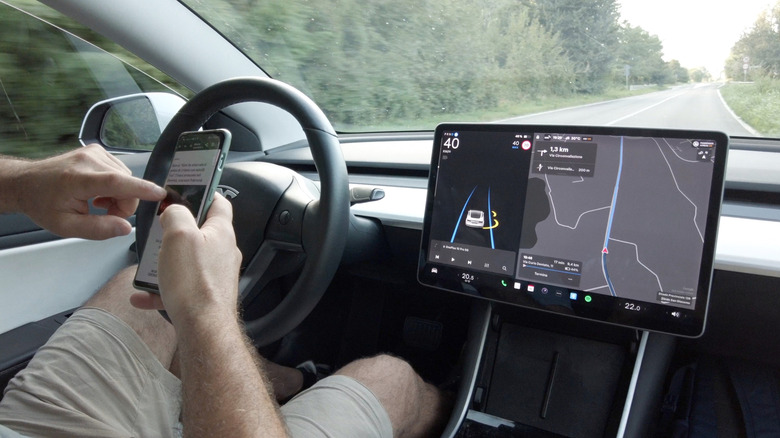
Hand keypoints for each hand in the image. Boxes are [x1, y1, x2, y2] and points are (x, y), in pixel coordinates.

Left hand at [3, 144, 165, 239]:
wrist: (27, 183)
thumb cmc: (43, 203)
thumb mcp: (66, 227)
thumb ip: (98, 229)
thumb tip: (125, 227)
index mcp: (77, 179)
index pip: (116, 182)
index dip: (141, 189)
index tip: (160, 195)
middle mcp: (87, 160)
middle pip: (126, 184)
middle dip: (123, 204)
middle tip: (105, 214)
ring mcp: (93, 153)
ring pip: (126, 179)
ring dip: (120, 195)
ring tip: (99, 203)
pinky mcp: (98, 151)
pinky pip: (121, 172)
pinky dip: (116, 186)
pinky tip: (99, 192)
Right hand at [131, 194, 242, 326]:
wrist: (203, 328)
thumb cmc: (194, 281)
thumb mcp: (179, 235)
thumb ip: (176, 215)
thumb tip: (175, 209)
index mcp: (221, 233)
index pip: (219, 203)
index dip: (204, 193)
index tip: (187, 189)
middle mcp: (223, 253)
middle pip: (200, 233)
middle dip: (177, 231)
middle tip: (158, 230)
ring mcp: (216, 276)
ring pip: (188, 262)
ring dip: (165, 262)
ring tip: (147, 265)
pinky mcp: (207, 296)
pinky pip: (180, 288)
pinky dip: (161, 290)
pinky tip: (141, 296)